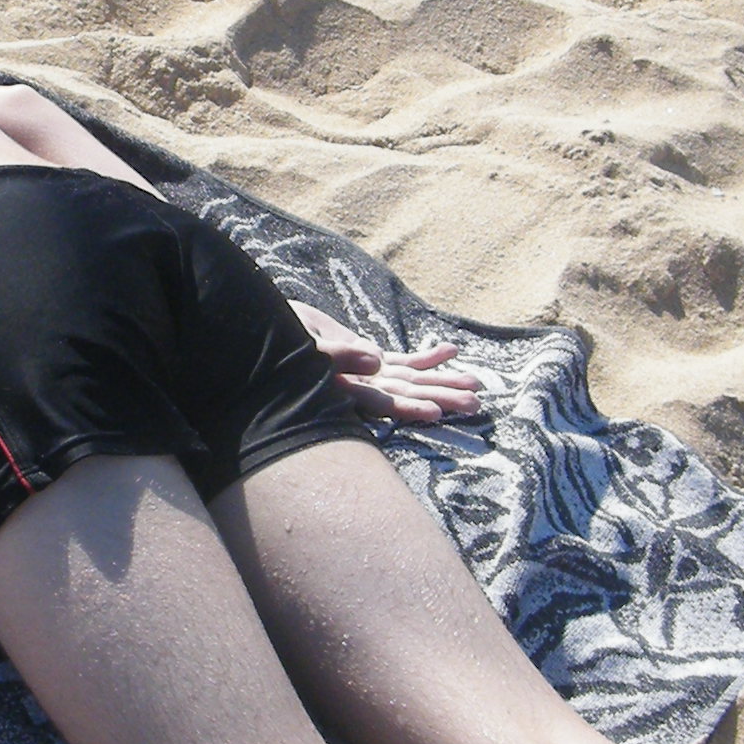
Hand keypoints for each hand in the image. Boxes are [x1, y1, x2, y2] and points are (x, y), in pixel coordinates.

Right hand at [293, 301, 481, 423]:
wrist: (267, 330)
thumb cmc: (279, 342)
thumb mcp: (305, 344)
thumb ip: (338, 354)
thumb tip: (377, 360)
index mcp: (344, 390)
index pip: (382, 403)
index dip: (408, 407)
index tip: (437, 413)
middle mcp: (361, 387)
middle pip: (407, 393)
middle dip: (441, 396)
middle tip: (476, 403)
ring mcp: (367, 374)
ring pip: (411, 380)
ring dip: (443, 380)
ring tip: (476, 384)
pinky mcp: (367, 358)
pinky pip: (402, 360)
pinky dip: (425, 356)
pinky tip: (450, 349)